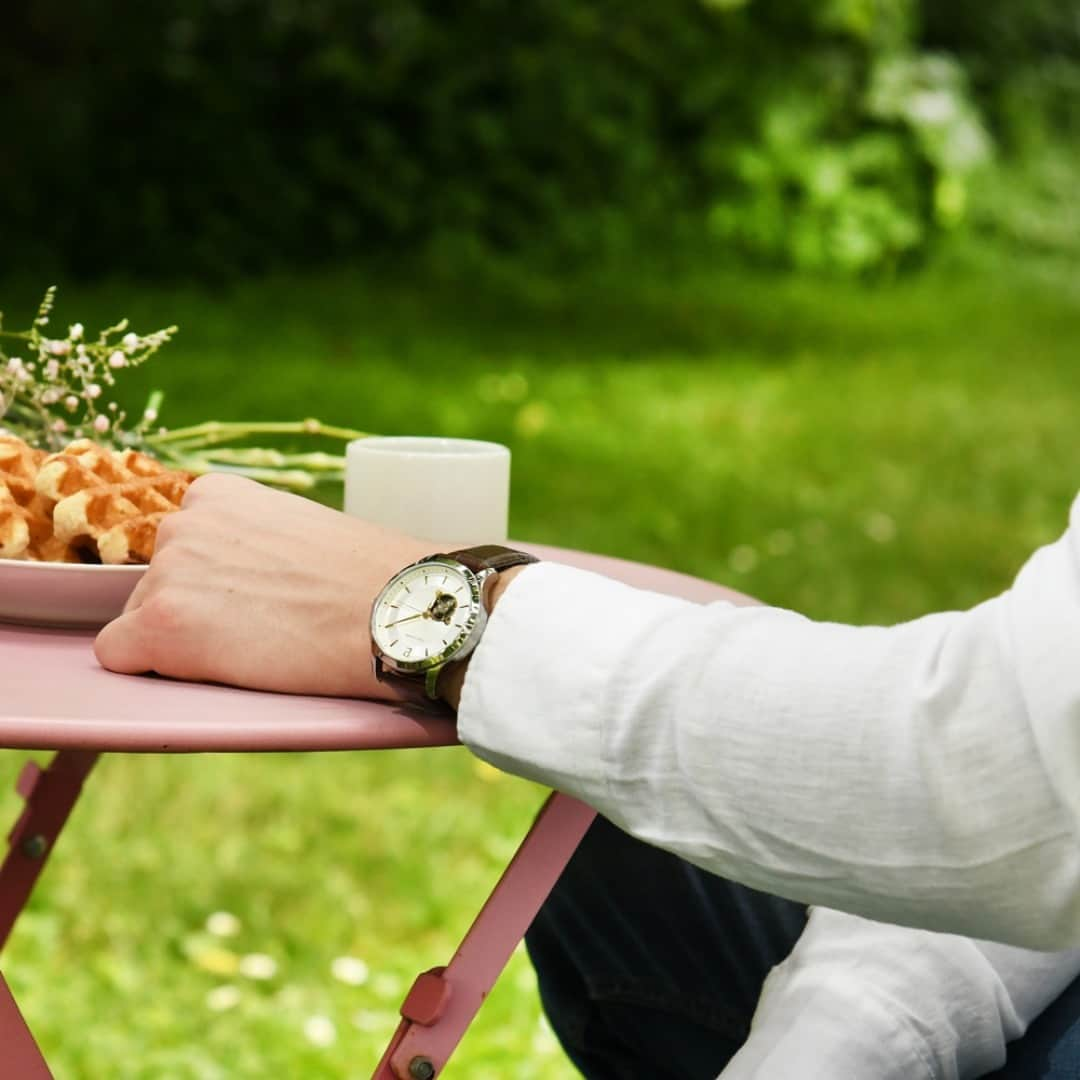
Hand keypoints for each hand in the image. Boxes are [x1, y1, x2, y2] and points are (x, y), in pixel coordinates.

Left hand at [94, 473, 431, 698]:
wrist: (396, 609)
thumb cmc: (371, 577)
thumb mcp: (302, 529)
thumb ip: (255, 541)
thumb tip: (244, 577)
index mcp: (217, 495)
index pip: (184, 547)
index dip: (218, 583)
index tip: (257, 599)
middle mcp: (182, 524)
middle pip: (159, 581)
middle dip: (198, 608)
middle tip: (263, 627)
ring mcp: (168, 573)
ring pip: (145, 618)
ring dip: (186, 639)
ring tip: (258, 647)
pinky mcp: (162, 626)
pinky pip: (119, 655)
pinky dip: (156, 669)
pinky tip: (215, 669)